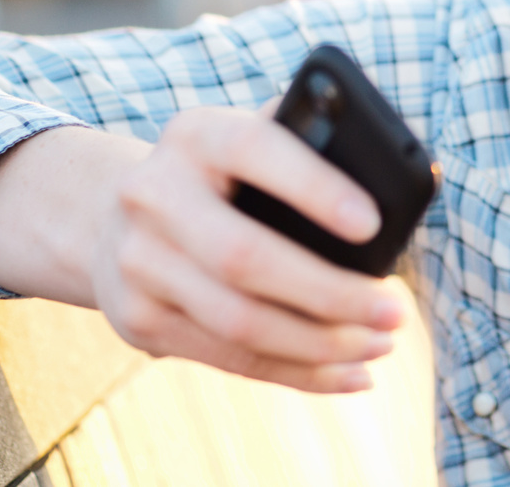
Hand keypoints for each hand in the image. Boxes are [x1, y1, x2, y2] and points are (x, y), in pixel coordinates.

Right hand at [87, 105, 404, 391]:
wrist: (111, 213)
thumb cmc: (220, 174)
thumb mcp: (247, 138)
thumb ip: (307, 140)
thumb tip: (398, 169)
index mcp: (195, 135)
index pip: (253, 150)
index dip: (313, 188)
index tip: (372, 225)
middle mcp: (152, 195)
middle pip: (245, 257)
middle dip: (331, 294)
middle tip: (394, 312)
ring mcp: (138, 263)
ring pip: (239, 323)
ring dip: (322, 345)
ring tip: (380, 344)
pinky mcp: (139, 320)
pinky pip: (230, 359)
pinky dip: (298, 373)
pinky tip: (347, 373)